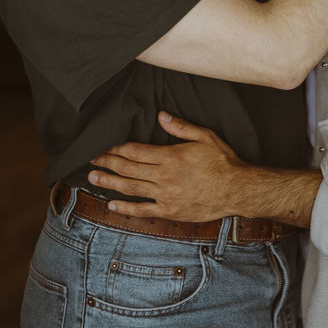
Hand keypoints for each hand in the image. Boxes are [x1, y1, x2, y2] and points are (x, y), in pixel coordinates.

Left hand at [87, 112, 245, 221]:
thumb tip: (161, 115)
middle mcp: (165, 177)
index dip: (117, 148)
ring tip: (93, 178)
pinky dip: (126, 208)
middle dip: (107, 162)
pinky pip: (143, 210)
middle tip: (90, 159)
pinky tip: (111, 204)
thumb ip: (181, 127)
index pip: (136, 151)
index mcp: (171, 157)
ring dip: (109, 183)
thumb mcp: (205, 136)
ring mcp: (166, 196)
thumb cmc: (223, 162)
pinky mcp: (170, 211)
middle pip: (129, 168)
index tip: (103, 146)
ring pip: (131, 188)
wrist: (237, 190)